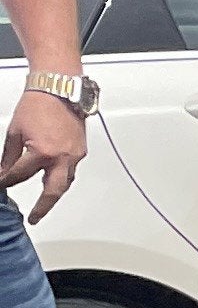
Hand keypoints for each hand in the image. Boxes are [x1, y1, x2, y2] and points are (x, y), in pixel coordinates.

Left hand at [0, 88, 82, 223]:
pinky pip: (71, 169)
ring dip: (54, 193)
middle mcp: (61, 157)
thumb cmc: (38, 105)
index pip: (19, 175)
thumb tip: (5, 170)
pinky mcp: (80, 151)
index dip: (6, 182)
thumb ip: (10, 156)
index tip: (1, 186)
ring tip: (45, 203)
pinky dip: (62, 176)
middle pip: (52, 192)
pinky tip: (56, 177)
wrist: (58, 90)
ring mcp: (74, 155)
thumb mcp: (15, 132)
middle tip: (35, 218)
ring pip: (65, 182)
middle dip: (42, 207)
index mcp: (42, 153)